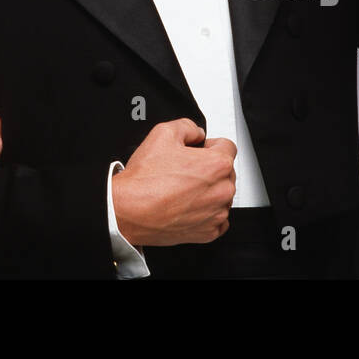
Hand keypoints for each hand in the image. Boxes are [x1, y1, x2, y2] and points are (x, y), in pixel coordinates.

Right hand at [110, 119, 235, 247]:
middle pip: (225, 172)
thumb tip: (196, 133)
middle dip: (208, 168)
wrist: (131, 210)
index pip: (228, 147)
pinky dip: (205, 212)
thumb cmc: (146, 179)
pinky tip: (186, 204)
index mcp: (217, 164)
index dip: (209, 144)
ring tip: (181, 188)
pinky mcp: (208, 232)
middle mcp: (222, 191)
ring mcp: (217, 214)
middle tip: (184, 168)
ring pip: (221, 195)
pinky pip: (217, 218)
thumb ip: (188, 126)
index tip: (198, 150)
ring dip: (208, 190)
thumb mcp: (163, 133)